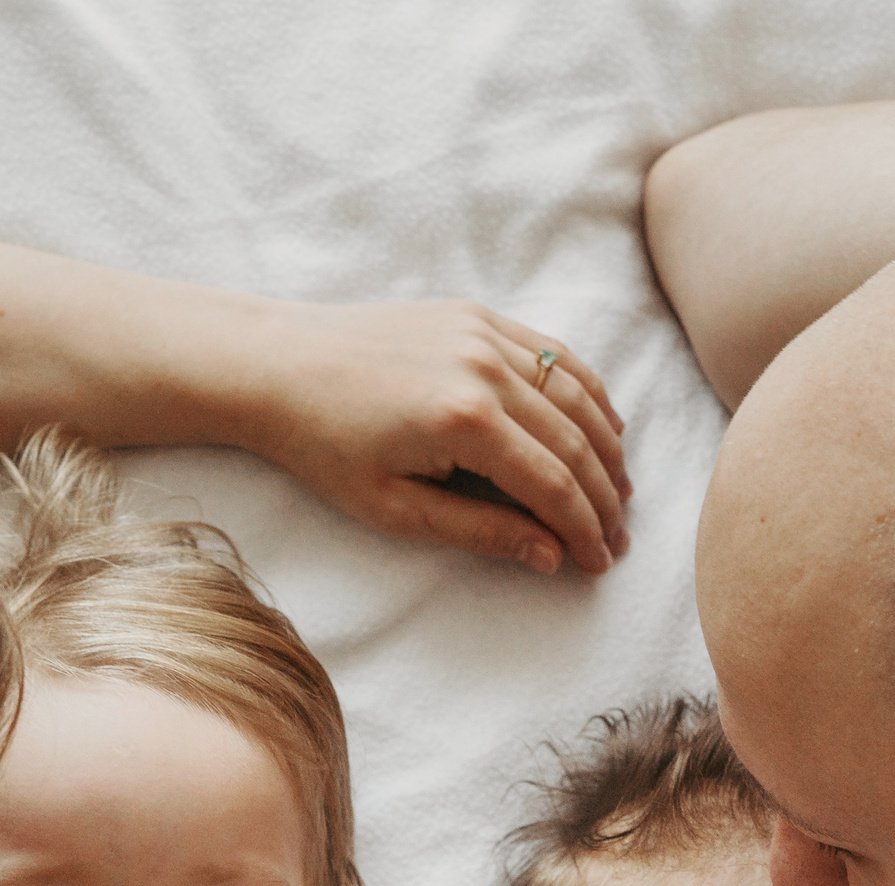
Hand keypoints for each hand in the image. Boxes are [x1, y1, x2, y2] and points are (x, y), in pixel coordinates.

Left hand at [238, 299, 630, 574]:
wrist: (275, 365)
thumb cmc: (323, 444)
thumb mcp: (395, 507)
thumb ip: (479, 531)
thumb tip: (550, 555)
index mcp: (465, 420)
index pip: (552, 484)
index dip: (584, 529)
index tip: (598, 562)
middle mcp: (486, 367)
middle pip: (575, 440)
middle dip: (604, 496)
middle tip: (616, 538)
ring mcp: (484, 333)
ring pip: (576, 393)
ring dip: (607, 445)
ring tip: (619, 491)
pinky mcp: (476, 315)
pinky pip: (554, 353)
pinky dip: (585, 391)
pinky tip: (600, 425)